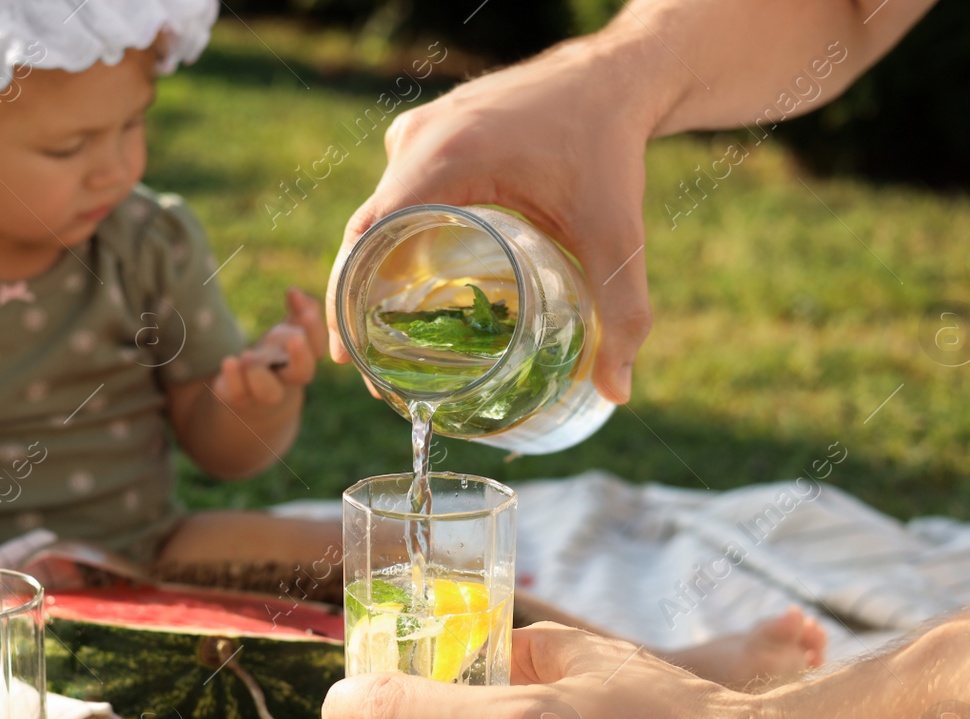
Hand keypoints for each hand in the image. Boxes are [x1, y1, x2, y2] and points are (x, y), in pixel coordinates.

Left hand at [211, 288, 326, 411]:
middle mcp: (287, 378)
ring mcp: (264, 392)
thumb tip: (295, 291)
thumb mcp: (291, 331)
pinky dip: (233, 379)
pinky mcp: (239, 398)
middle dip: (300, 356)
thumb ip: (301, 310)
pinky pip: (238, 394)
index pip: (318, 346)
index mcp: (303, 357)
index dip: (316, 331)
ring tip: (248, 355)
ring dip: (260, 374)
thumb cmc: (278, 355)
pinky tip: (230, 362)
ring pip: (269, 391)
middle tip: (295, 339)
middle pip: (302, 373)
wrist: (256, 398)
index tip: (307, 313)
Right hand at [326, 36, 656, 402]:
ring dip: (374, 272)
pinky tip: (407, 286)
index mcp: (445, 157)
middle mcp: (418, 139)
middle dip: (358, 302)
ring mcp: (417, 131)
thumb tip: (617, 392)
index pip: (369, 234)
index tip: (347, 359)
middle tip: (368, 368)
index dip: (348, 300)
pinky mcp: (426, 132)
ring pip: (378, 214)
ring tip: (383, 337)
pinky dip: (395, 240)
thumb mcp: (617, 235)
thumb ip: (622, 312)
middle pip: (365, 232)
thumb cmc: (609, 149)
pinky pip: (396, 194)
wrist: (611, 77)